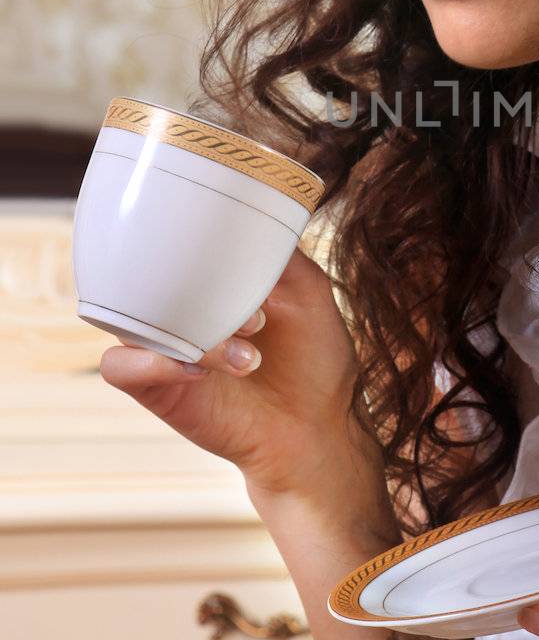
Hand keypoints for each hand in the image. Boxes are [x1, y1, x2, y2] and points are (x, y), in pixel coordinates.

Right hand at [97, 243, 386, 508]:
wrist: (319, 427)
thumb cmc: (315, 357)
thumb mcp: (307, 290)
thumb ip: (279, 253)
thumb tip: (256, 213)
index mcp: (209, 283)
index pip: (171, 243)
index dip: (194, 239)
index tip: (238, 257)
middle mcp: (180, 311)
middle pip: (146, 276)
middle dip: (194, 289)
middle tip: (257, 320)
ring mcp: (164, 348)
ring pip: (134, 320)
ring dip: (187, 333)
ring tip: (248, 356)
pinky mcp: (156, 388)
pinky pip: (118, 366)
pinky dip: (150, 362)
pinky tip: (198, 370)